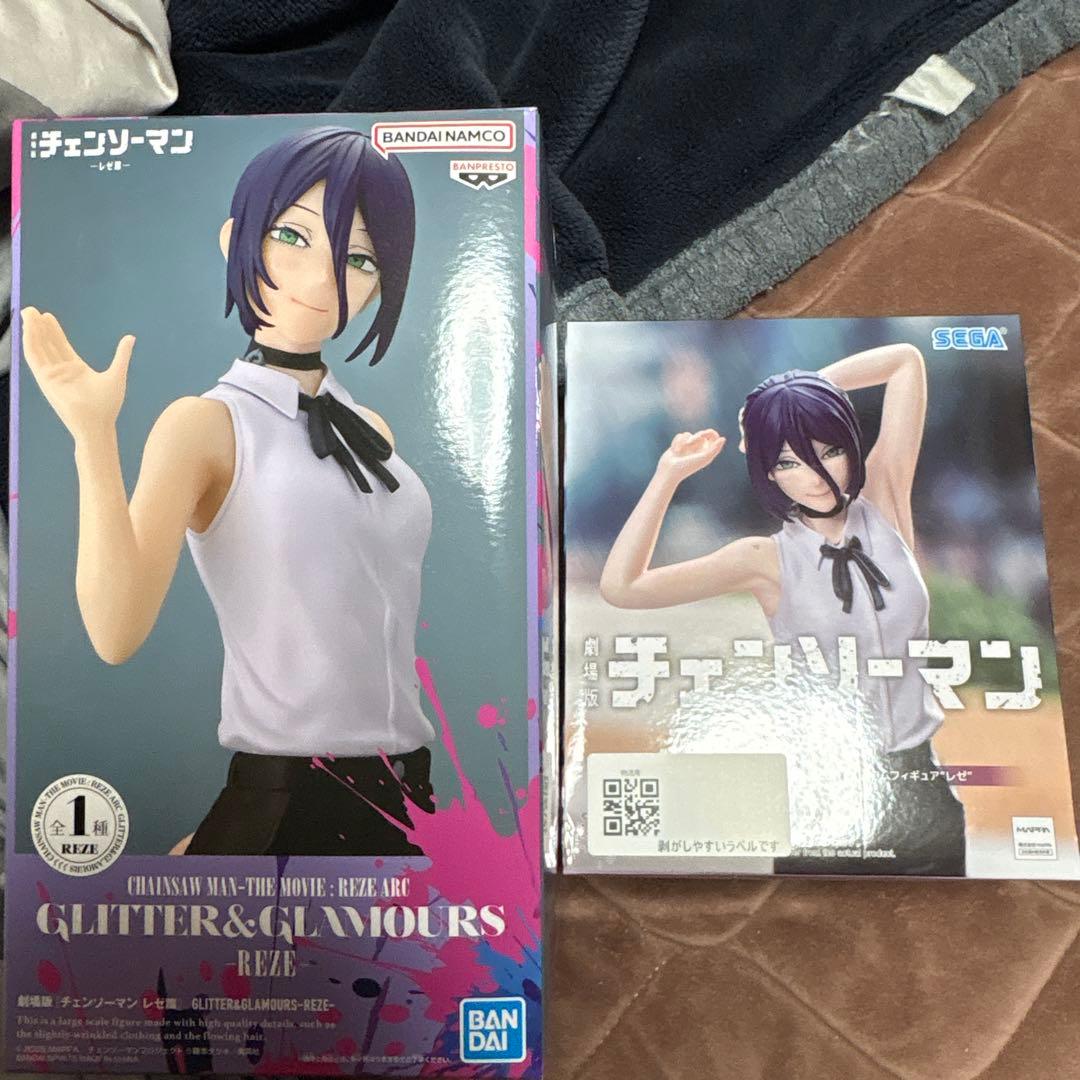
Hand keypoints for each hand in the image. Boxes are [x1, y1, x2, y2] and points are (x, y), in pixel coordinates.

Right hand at [21, 307, 133, 439]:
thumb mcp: (117, 374)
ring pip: (39, 348)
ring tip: (28, 314)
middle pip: (48, 344)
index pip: (61, 345)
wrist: (98, 424)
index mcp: (76, 368)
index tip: (48, 316)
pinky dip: (30, 344)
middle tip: (32, 309)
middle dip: (39, 327)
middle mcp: (62, 371)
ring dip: (32, 332)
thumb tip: (131, 337)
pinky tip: (28, 331)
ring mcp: (52, 375)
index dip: (54, 331)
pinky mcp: (45, 381)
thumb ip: (121, 355)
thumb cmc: (108, 405)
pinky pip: (34, 359)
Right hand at [657, 429, 725, 482]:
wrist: (670, 470)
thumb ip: (714, 449)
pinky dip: (677, 442)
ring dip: (683, 442)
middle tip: (690, 441)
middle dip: (696, 436)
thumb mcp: (703, 458)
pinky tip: (674, 450)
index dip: (710, 433)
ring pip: (689, 434)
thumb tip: (723, 438)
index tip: (704, 435)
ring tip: (678, 451)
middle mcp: (698, 449)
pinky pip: (681, 435)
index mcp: (707, 452)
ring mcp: (688, 446)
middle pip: (702, 434)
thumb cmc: (687, 466)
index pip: (714, 437)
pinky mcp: (679, 444)